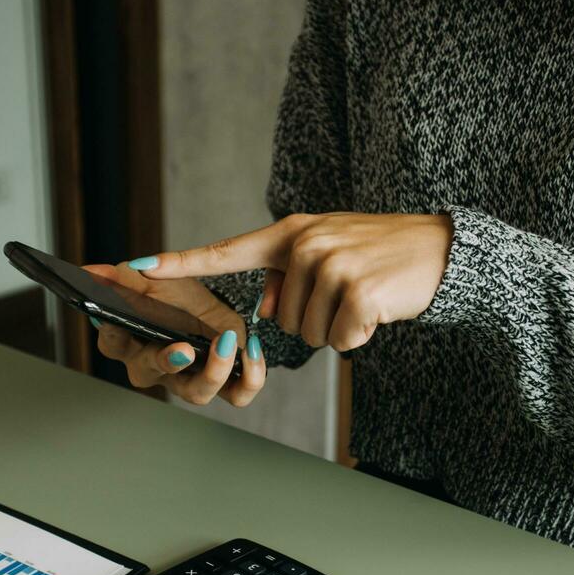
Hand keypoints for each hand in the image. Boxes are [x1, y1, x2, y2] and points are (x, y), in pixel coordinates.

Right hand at [82, 263, 265, 406]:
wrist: (208, 307)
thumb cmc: (173, 299)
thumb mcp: (152, 281)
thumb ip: (124, 278)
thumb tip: (90, 271)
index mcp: (130, 342)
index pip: (112, 340)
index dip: (112, 332)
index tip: (116, 318)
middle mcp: (154, 367)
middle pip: (152, 374)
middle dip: (167, 361)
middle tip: (184, 348)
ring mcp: (187, 380)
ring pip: (196, 393)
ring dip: (214, 372)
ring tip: (226, 343)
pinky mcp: (222, 383)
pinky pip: (237, 394)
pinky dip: (250, 378)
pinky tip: (253, 350)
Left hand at [130, 212, 450, 351]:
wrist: (440, 251)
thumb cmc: (382, 257)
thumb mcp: (330, 250)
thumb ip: (290, 274)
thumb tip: (268, 308)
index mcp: (290, 233)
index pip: (225, 251)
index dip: (178, 264)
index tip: (133, 267)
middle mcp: (304, 244)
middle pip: (280, 320)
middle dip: (315, 320)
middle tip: (348, 295)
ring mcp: (330, 265)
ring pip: (308, 334)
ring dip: (338, 329)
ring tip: (364, 298)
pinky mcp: (355, 292)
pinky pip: (340, 340)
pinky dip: (360, 336)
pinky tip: (377, 310)